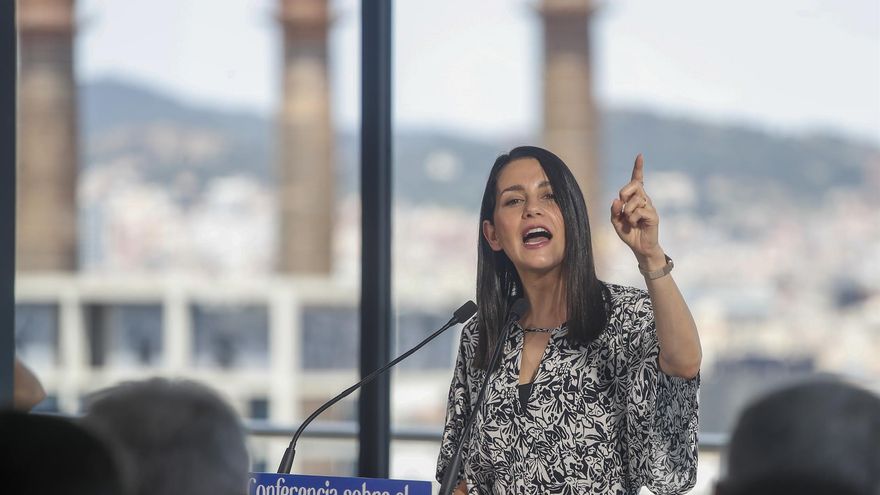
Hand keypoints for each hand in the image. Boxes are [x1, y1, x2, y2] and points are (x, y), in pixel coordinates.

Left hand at [610, 154, 664, 268]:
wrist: (639, 248)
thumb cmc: (628, 232)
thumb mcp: (616, 221)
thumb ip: (614, 210)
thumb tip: (616, 200)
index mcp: (635, 198)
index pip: (637, 180)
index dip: (638, 168)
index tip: (640, 155)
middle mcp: (644, 199)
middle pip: (634, 185)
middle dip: (624, 192)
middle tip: (622, 205)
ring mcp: (649, 206)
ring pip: (635, 199)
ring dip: (627, 212)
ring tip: (630, 221)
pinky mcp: (653, 215)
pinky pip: (639, 211)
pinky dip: (632, 219)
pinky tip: (635, 224)